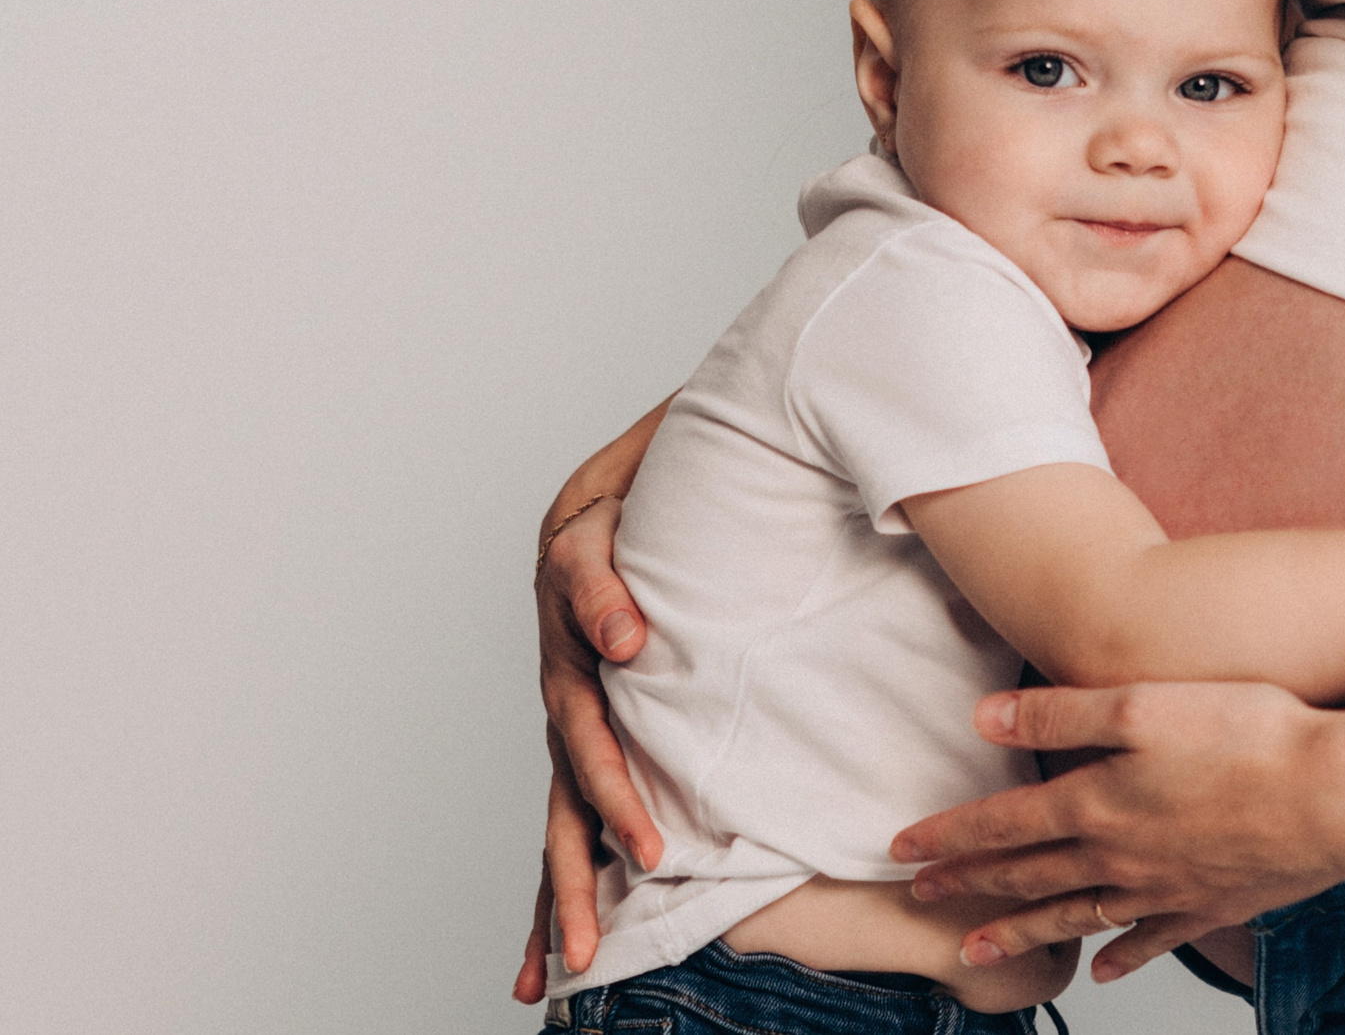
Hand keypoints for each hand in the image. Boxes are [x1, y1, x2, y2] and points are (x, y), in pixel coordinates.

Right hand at [512, 492, 662, 1002]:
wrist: (596, 509)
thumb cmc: (605, 522)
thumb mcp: (596, 539)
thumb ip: (602, 588)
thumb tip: (623, 643)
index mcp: (569, 673)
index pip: (592, 748)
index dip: (617, 799)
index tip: (649, 852)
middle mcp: (564, 714)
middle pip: (563, 814)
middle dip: (573, 888)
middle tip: (583, 955)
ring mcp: (572, 734)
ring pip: (560, 830)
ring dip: (560, 901)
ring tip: (555, 975)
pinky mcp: (586, 740)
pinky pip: (572, 816)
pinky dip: (565, 878)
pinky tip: (561, 940)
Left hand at [890, 681, 1344, 983]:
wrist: (1338, 796)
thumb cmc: (1249, 735)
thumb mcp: (1145, 704)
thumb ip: (1062, 714)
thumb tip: (983, 716)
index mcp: (1097, 803)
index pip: (1003, 824)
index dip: (948, 836)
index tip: (901, 852)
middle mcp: (1121, 857)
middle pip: (1028, 876)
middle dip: (969, 886)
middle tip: (920, 899)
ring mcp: (1166, 888)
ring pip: (1076, 917)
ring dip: (1022, 932)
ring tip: (977, 951)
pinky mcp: (1213, 904)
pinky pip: (1151, 941)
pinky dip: (1120, 957)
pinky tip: (1103, 969)